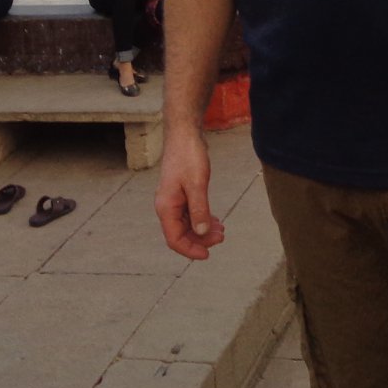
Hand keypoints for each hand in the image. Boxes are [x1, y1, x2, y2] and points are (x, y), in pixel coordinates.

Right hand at [155, 130, 224, 260]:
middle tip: (222, 236)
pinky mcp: (180, 193)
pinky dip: (202, 218)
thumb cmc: (188, 155)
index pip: (174, 239)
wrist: (184, 133)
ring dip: (203, 230)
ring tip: (222, 230)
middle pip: (181, 234)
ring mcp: (173, 199)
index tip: (208, 254)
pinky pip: (190, 213)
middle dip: (201, 239)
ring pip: (187, 224)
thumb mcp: (197, 183)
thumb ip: (200, 209)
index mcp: (166, 207)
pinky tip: (215, 220)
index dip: (190, 250)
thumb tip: (202, 233)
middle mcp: (167, 206)